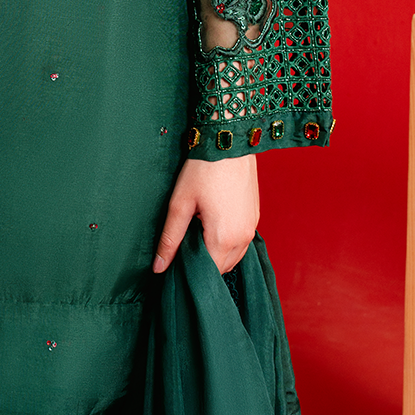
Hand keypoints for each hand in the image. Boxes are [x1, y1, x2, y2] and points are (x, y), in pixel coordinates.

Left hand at [152, 154, 259, 275]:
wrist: (228, 142)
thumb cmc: (203, 169)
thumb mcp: (180, 204)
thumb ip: (170, 239)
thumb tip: (158, 267)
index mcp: (223, 238)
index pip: (207, 272)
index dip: (190, 269)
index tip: (177, 258)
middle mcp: (243, 238)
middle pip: (221, 268)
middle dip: (203, 261)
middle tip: (185, 242)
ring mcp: (252, 228)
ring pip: (233, 257)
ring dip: (216, 253)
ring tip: (198, 231)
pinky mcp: (255, 217)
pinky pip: (241, 243)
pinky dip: (228, 242)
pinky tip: (212, 225)